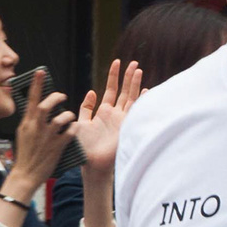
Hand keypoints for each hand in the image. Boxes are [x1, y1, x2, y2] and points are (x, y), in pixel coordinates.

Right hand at [9, 70, 75, 189]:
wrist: (26, 174)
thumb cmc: (25, 154)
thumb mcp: (22, 134)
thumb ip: (29, 121)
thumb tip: (35, 108)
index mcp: (26, 123)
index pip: (31, 99)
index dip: (36, 84)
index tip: (41, 72)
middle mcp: (36, 128)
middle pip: (47, 105)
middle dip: (56, 97)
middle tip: (62, 96)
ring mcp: (47, 137)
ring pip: (61, 118)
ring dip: (68, 115)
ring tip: (69, 118)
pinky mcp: (57, 146)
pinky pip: (70, 132)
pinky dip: (73, 129)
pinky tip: (73, 130)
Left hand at [72, 59, 142, 178]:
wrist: (91, 163)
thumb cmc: (84, 147)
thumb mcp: (80, 123)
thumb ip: (86, 108)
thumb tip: (91, 92)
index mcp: (103, 112)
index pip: (110, 89)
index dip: (113, 76)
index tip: (116, 62)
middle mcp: (115, 114)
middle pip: (124, 91)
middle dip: (128, 76)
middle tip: (134, 62)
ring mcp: (122, 120)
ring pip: (131, 97)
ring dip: (135, 84)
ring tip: (138, 70)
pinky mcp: (127, 126)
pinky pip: (135, 110)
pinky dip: (141, 100)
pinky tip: (146, 90)